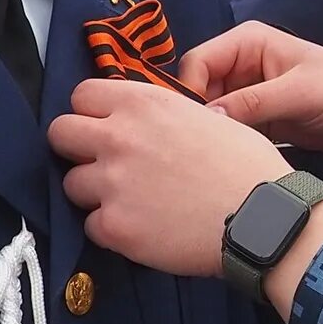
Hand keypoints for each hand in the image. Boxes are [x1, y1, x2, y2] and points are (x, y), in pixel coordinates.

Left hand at [54, 79, 295, 278]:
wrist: (262, 218)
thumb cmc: (247, 165)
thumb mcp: (207, 117)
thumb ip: (164, 116)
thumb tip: (145, 124)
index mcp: (143, 103)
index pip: (82, 94)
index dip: (93, 112)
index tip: (107, 127)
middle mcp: (119, 137)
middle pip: (59, 133)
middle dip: (77, 148)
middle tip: (103, 163)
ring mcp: (112, 183)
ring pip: (71, 184)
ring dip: (94, 193)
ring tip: (129, 202)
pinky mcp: (114, 226)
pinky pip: (90, 225)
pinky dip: (111, 229)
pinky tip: (141, 229)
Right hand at [178, 22, 322, 157]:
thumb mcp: (299, 94)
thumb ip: (252, 103)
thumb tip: (207, 118)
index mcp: (247, 42)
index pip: (198, 62)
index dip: (189, 92)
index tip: (194, 126)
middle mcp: (241, 64)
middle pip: (198, 89)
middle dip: (198, 116)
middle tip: (200, 147)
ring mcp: (247, 93)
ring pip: (211, 113)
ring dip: (211, 132)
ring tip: (211, 157)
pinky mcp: (257, 119)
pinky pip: (228, 129)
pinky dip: (225, 142)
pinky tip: (226, 160)